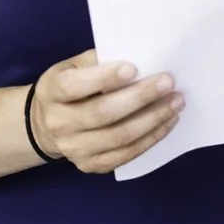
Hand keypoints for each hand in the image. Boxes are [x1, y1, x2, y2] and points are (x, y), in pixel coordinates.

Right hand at [29, 49, 183, 173]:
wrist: (47, 124)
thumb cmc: (69, 86)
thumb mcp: (73, 66)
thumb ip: (98, 62)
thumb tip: (139, 58)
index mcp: (51, 91)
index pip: (75, 86)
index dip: (104, 78)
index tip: (133, 68)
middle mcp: (59, 123)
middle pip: (102, 114)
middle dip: (139, 97)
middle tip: (167, 83)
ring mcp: (74, 149)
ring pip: (119, 137)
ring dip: (153, 119)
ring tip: (175, 102)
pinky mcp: (91, 165)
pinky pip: (126, 154)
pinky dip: (151, 138)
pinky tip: (167, 122)